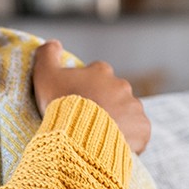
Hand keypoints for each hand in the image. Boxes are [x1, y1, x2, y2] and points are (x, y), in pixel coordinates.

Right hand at [32, 40, 151, 152]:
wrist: (79, 137)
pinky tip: (115, 145)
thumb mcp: (45, 77)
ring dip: (117, 121)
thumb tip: (54, 43)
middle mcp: (121, 86)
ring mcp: (134, 107)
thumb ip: (47, 55)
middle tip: (88, 121)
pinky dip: (130, 138)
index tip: (78, 100)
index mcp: (101, 71)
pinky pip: (138, 132)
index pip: (97, 74)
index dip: (86, 87)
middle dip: (104, 104)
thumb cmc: (61, 106)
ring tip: (100, 137)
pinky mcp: (143, 128)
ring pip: (126, 113)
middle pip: (113, 94)